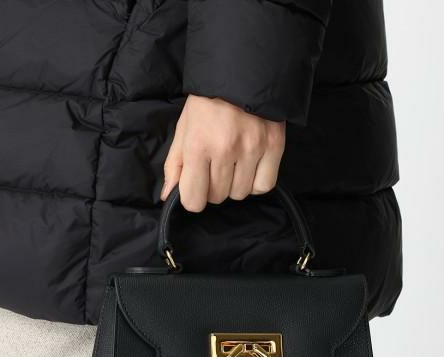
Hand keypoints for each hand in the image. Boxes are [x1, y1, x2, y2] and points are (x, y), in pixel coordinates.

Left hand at [161, 95, 285, 211]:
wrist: (243, 69)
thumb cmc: (207, 102)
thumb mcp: (184, 129)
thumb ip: (175, 165)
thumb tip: (169, 197)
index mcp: (198, 145)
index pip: (194, 200)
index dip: (193, 198)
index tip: (196, 188)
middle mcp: (225, 150)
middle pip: (218, 197)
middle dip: (213, 187)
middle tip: (215, 167)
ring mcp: (252, 149)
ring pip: (240, 194)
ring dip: (235, 184)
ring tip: (234, 163)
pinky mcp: (274, 146)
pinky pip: (263, 186)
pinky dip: (256, 182)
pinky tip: (250, 167)